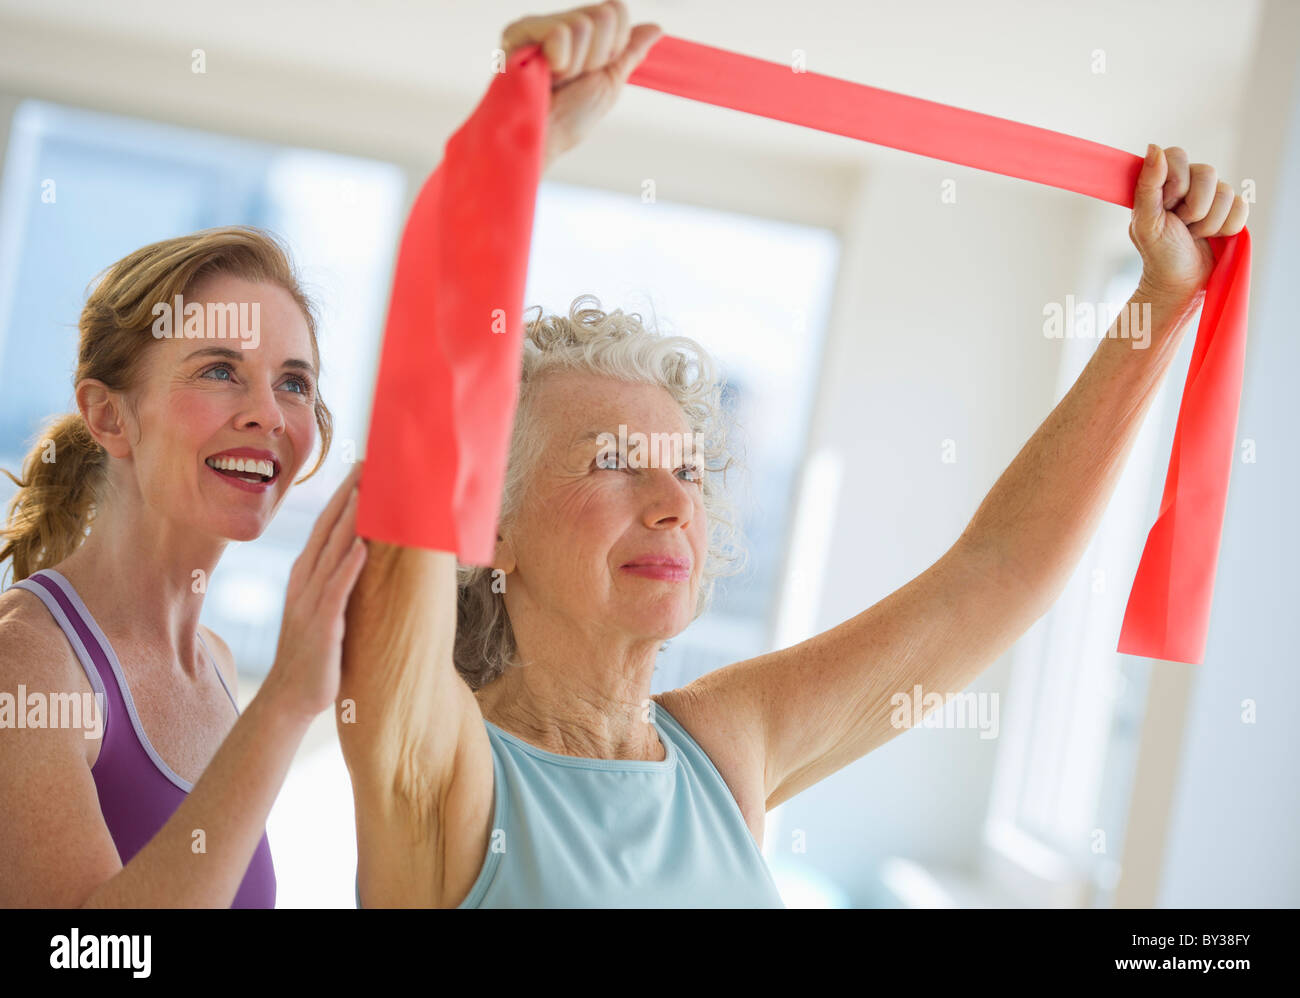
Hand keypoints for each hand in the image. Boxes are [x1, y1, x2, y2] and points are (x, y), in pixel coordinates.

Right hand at [263, 461, 367, 719]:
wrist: (290, 697)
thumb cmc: (316, 652)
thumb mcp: (324, 607)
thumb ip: (338, 579)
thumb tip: (362, 552)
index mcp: (306, 575)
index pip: (326, 525)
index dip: (344, 495)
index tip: (364, 468)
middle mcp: (305, 582)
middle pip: (328, 529)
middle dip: (349, 495)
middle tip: (369, 463)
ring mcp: (310, 602)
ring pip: (333, 553)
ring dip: (350, 521)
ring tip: (367, 491)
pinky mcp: (321, 626)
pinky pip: (336, 591)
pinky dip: (349, 568)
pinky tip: (363, 547)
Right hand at [501, 1, 663, 166]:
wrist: (543, 139)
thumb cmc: (569, 119)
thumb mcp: (610, 82)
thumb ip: (629, 51)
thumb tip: (656, 28)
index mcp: (582, 32)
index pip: (617, 10)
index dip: (615, 48)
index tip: (593, 72)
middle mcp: (560, 22)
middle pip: (605, 14)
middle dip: (596, 57)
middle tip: (572, 79)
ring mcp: (539, 25)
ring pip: (584, 24)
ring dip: (576, 65)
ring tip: (556, 81)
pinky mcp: (519, 32)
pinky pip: (560, 32)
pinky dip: (559, 62)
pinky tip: (542, 76)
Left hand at [1130, 144, 1248, 304]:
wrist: (1179, 282)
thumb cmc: (1158, 253)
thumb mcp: (1146, 222)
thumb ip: (1148, 185)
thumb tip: (1154, 148)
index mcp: (1163, 181)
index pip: (1178, 155)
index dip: (1176, 182)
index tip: (1166, 206)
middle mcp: (1189, 183)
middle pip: (1208, 172)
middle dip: (1193, 208)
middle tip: (1180, 225)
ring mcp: (1212, 196)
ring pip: (1227, 192)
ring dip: (1208, 222)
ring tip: (1193, 234)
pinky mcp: (1231, 210)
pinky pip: (1241, 207)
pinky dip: (1226, 227)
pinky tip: (1212, 237)